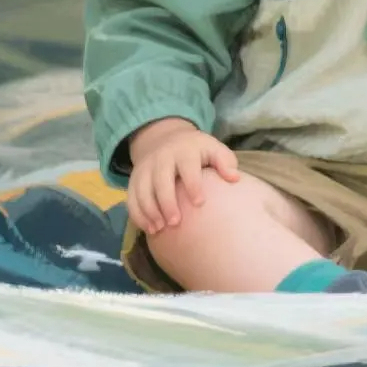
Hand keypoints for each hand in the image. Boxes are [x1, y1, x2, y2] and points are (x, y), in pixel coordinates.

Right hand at [126, 117, 239, 234]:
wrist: (165, 138)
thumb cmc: (196, 150)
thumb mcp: (213, 148)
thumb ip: (225, 162)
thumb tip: (234, 178)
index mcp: (185, 150)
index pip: (187, 167)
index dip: (193, 184)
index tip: (199, 203)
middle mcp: (162, 157)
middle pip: (161, 180)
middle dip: (167, 202)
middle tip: (175, 223)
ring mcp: (145, 168)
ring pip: (142, 190)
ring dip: (149, 210)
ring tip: (159, 229)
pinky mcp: (134, 179)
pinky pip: (131, 197)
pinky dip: (137, 214)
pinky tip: (149, 228)